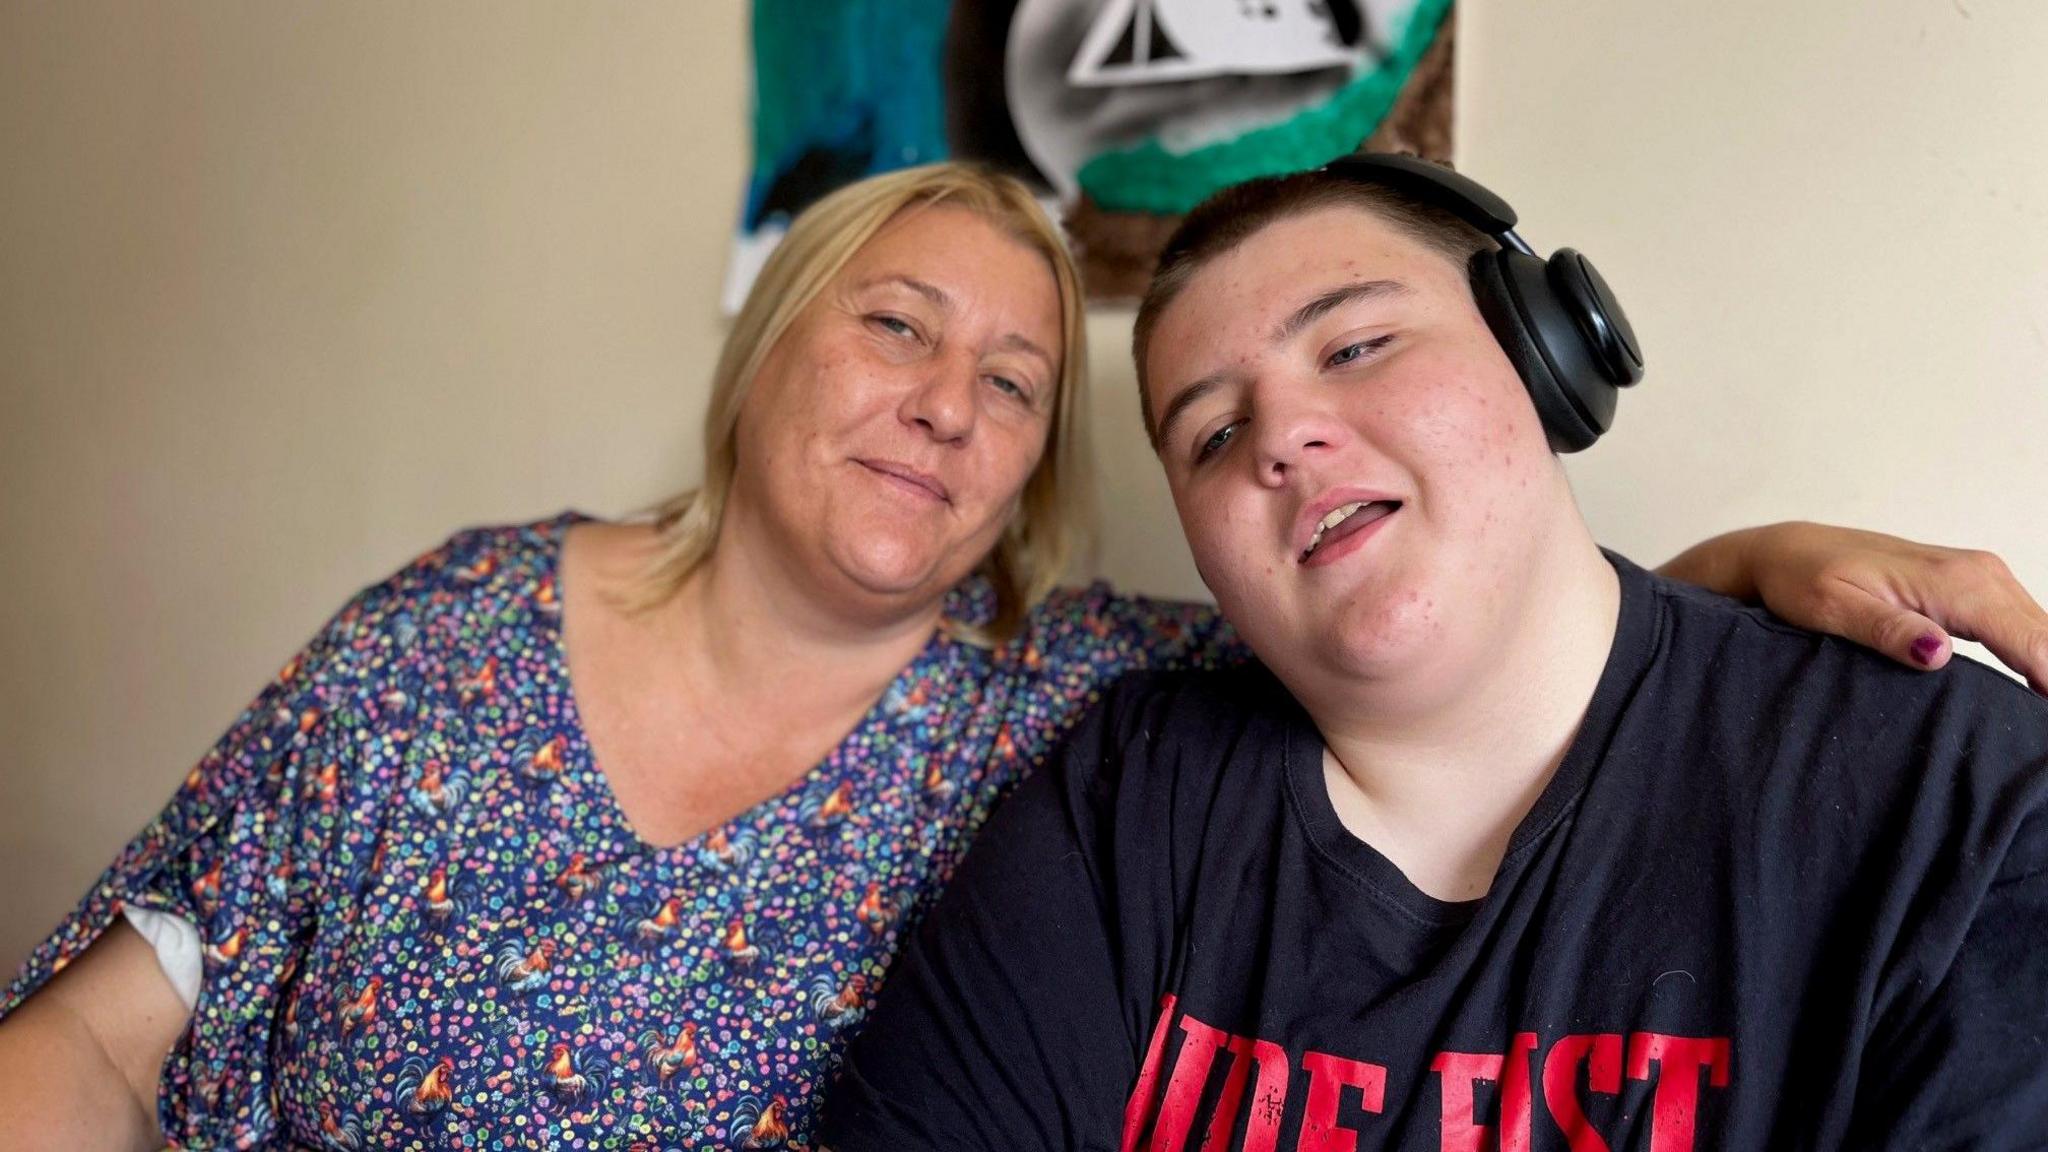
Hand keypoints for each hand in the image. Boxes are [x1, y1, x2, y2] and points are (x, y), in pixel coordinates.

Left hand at [1659, 522, 2047, 695]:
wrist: (1788, 551)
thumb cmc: (1802, 579)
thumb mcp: (1833, 608)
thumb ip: (1888, 630)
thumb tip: (1938, 654)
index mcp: (1955, 584)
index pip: (2031, 641)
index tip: (2047, 724)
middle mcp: (1979, 574)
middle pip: (2047, 637)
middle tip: (2041, 744)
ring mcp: (1980, 577)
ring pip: (2041, 631)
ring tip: (2038, 721)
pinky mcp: (1974, 586)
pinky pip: (2023, 625)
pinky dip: (2038, 654)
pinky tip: (2038, 689)